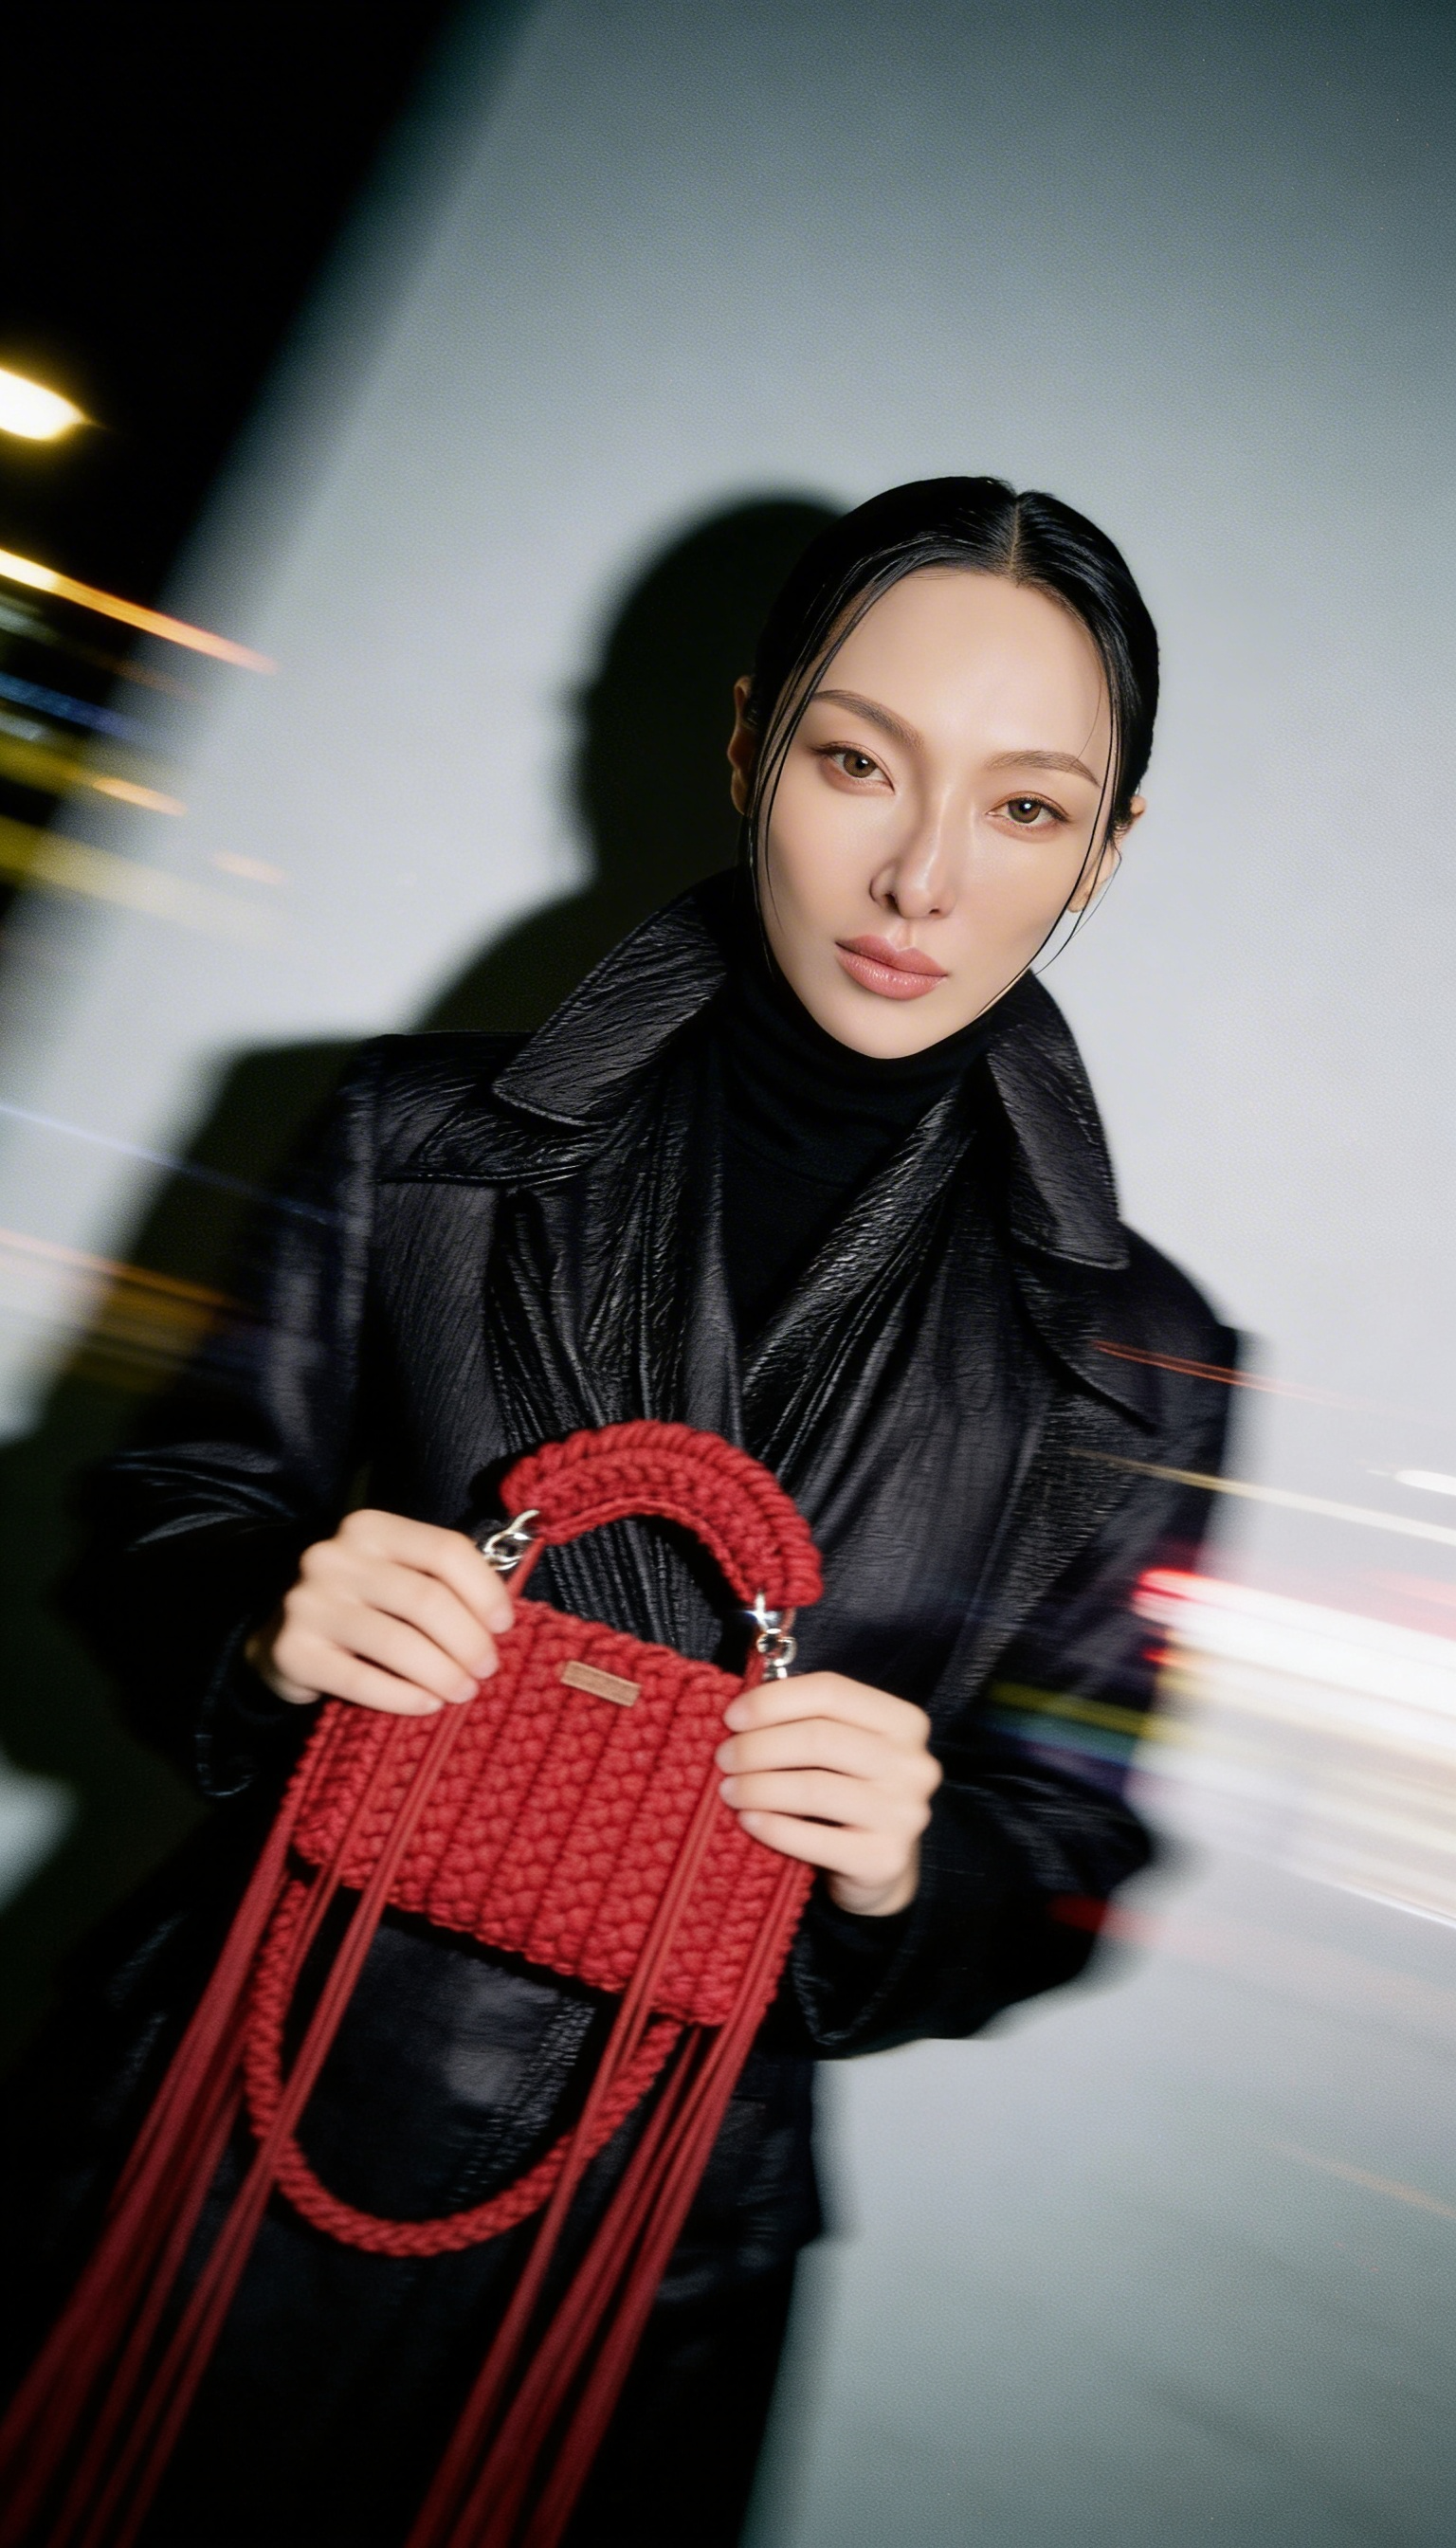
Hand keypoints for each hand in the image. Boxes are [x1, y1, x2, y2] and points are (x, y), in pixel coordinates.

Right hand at [246, 1509, 513, 1715]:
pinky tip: (428, 1704)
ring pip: (397, 1643)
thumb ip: (441, 1582)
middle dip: (468, 1640)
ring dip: (442, 1673)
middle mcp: (334, 1557)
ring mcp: (308, 1603)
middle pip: (425, 1599)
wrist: (284, 1637)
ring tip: (465, 1691)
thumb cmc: (363, 1607)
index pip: (445, 1550)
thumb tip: (501, 1619)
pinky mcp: (293, 1651)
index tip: (504, 1625)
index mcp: (370, 1529)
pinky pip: (362, 1681)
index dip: (485, 1590)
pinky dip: (404, 1697)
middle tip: (488, 1668)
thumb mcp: (397, 1576)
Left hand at [715, 1671, 941, 1915]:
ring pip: (813, 1788)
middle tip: (723, 1758)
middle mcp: (913, 1764)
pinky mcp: (884, 1859)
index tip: (732, 1717)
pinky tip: (748, 1820)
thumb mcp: (840, 1746)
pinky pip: (814, 1839)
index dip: (774, 1700)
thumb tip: (740, 1711)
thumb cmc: (848, 1790)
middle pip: (819, 1739)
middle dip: (758, 1746)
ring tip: (729, 1790)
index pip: (831, 1692)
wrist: (880, 1865)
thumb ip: (805, 1720)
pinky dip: (773, 1827)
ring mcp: (904, 1814)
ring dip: (758, 1786)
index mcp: (904, 1722)